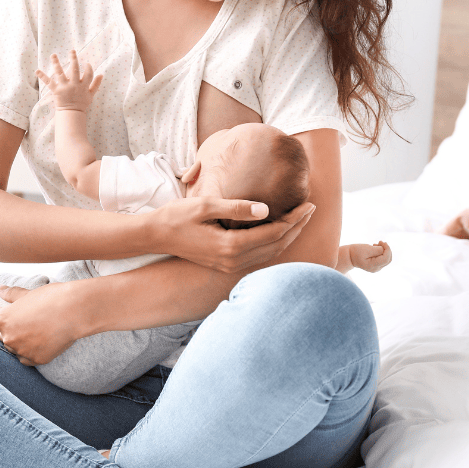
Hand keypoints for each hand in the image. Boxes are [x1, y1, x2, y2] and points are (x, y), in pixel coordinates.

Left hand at [0, 282, 83, 365]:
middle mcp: (8, 336)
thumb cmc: (51, 298)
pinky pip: (24, 358)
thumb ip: (11, 294)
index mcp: (4, 318)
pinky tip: (25, 348)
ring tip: (11, 336)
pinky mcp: (35, 359)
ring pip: (11, 347)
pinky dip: (24, 352)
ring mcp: (21, 350)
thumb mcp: (28, 294)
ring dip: (10, 341)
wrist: (74, 312)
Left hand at [35, 50, 101, 112]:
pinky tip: (37, 70)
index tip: (87, 64)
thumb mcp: (91, 94)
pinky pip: (49, 82)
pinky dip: (42, 76)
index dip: (89, 67)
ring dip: (56, 63)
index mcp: (83, 86)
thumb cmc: (82, 104)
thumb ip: (96, 84)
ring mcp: (64, 87)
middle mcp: (74, 85)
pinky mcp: (56, 90)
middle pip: (74, 69)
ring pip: (60, 73)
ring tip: (53, 55)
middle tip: (72, 51)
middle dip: (73, 59)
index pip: (88, 73)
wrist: (72, 113)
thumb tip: (101, 74)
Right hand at [149, 198, 314, 272]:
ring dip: (288, 237)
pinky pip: (259, 257)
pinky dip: (275, 245)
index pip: (274, 233)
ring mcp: (230, 265)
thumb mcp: (206, 205)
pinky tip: (280, 233)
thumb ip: (236, 207)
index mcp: (231, 245)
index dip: (295, 219)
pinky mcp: (226, 264)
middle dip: (297, 227)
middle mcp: (233, 260)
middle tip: (312, 209)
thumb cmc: (178, 216)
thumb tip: (266, 208)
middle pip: (277, 246)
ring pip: (270, 254)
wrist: (156, 235)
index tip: (309, 203)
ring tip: (301, 219)